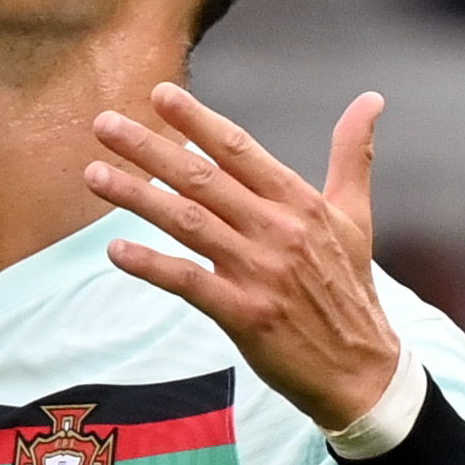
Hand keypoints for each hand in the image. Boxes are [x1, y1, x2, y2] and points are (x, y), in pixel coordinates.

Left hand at [86, 86, 402, 432]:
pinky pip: (189, 282)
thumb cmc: (350, 288)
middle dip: (149, 148)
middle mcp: (278, 230)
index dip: (197, 120)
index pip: (239, 150)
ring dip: (137, 196)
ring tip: (94, 174)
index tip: (159, 94)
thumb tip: (371, 99)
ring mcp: (260, 272)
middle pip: (202, 179)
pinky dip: (151, 265)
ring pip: (187, 223)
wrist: (362, 370)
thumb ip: (353, 155)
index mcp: (300, 203)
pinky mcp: (245, 313)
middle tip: (104, 123)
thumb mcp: (356, 216)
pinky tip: (116, 249)